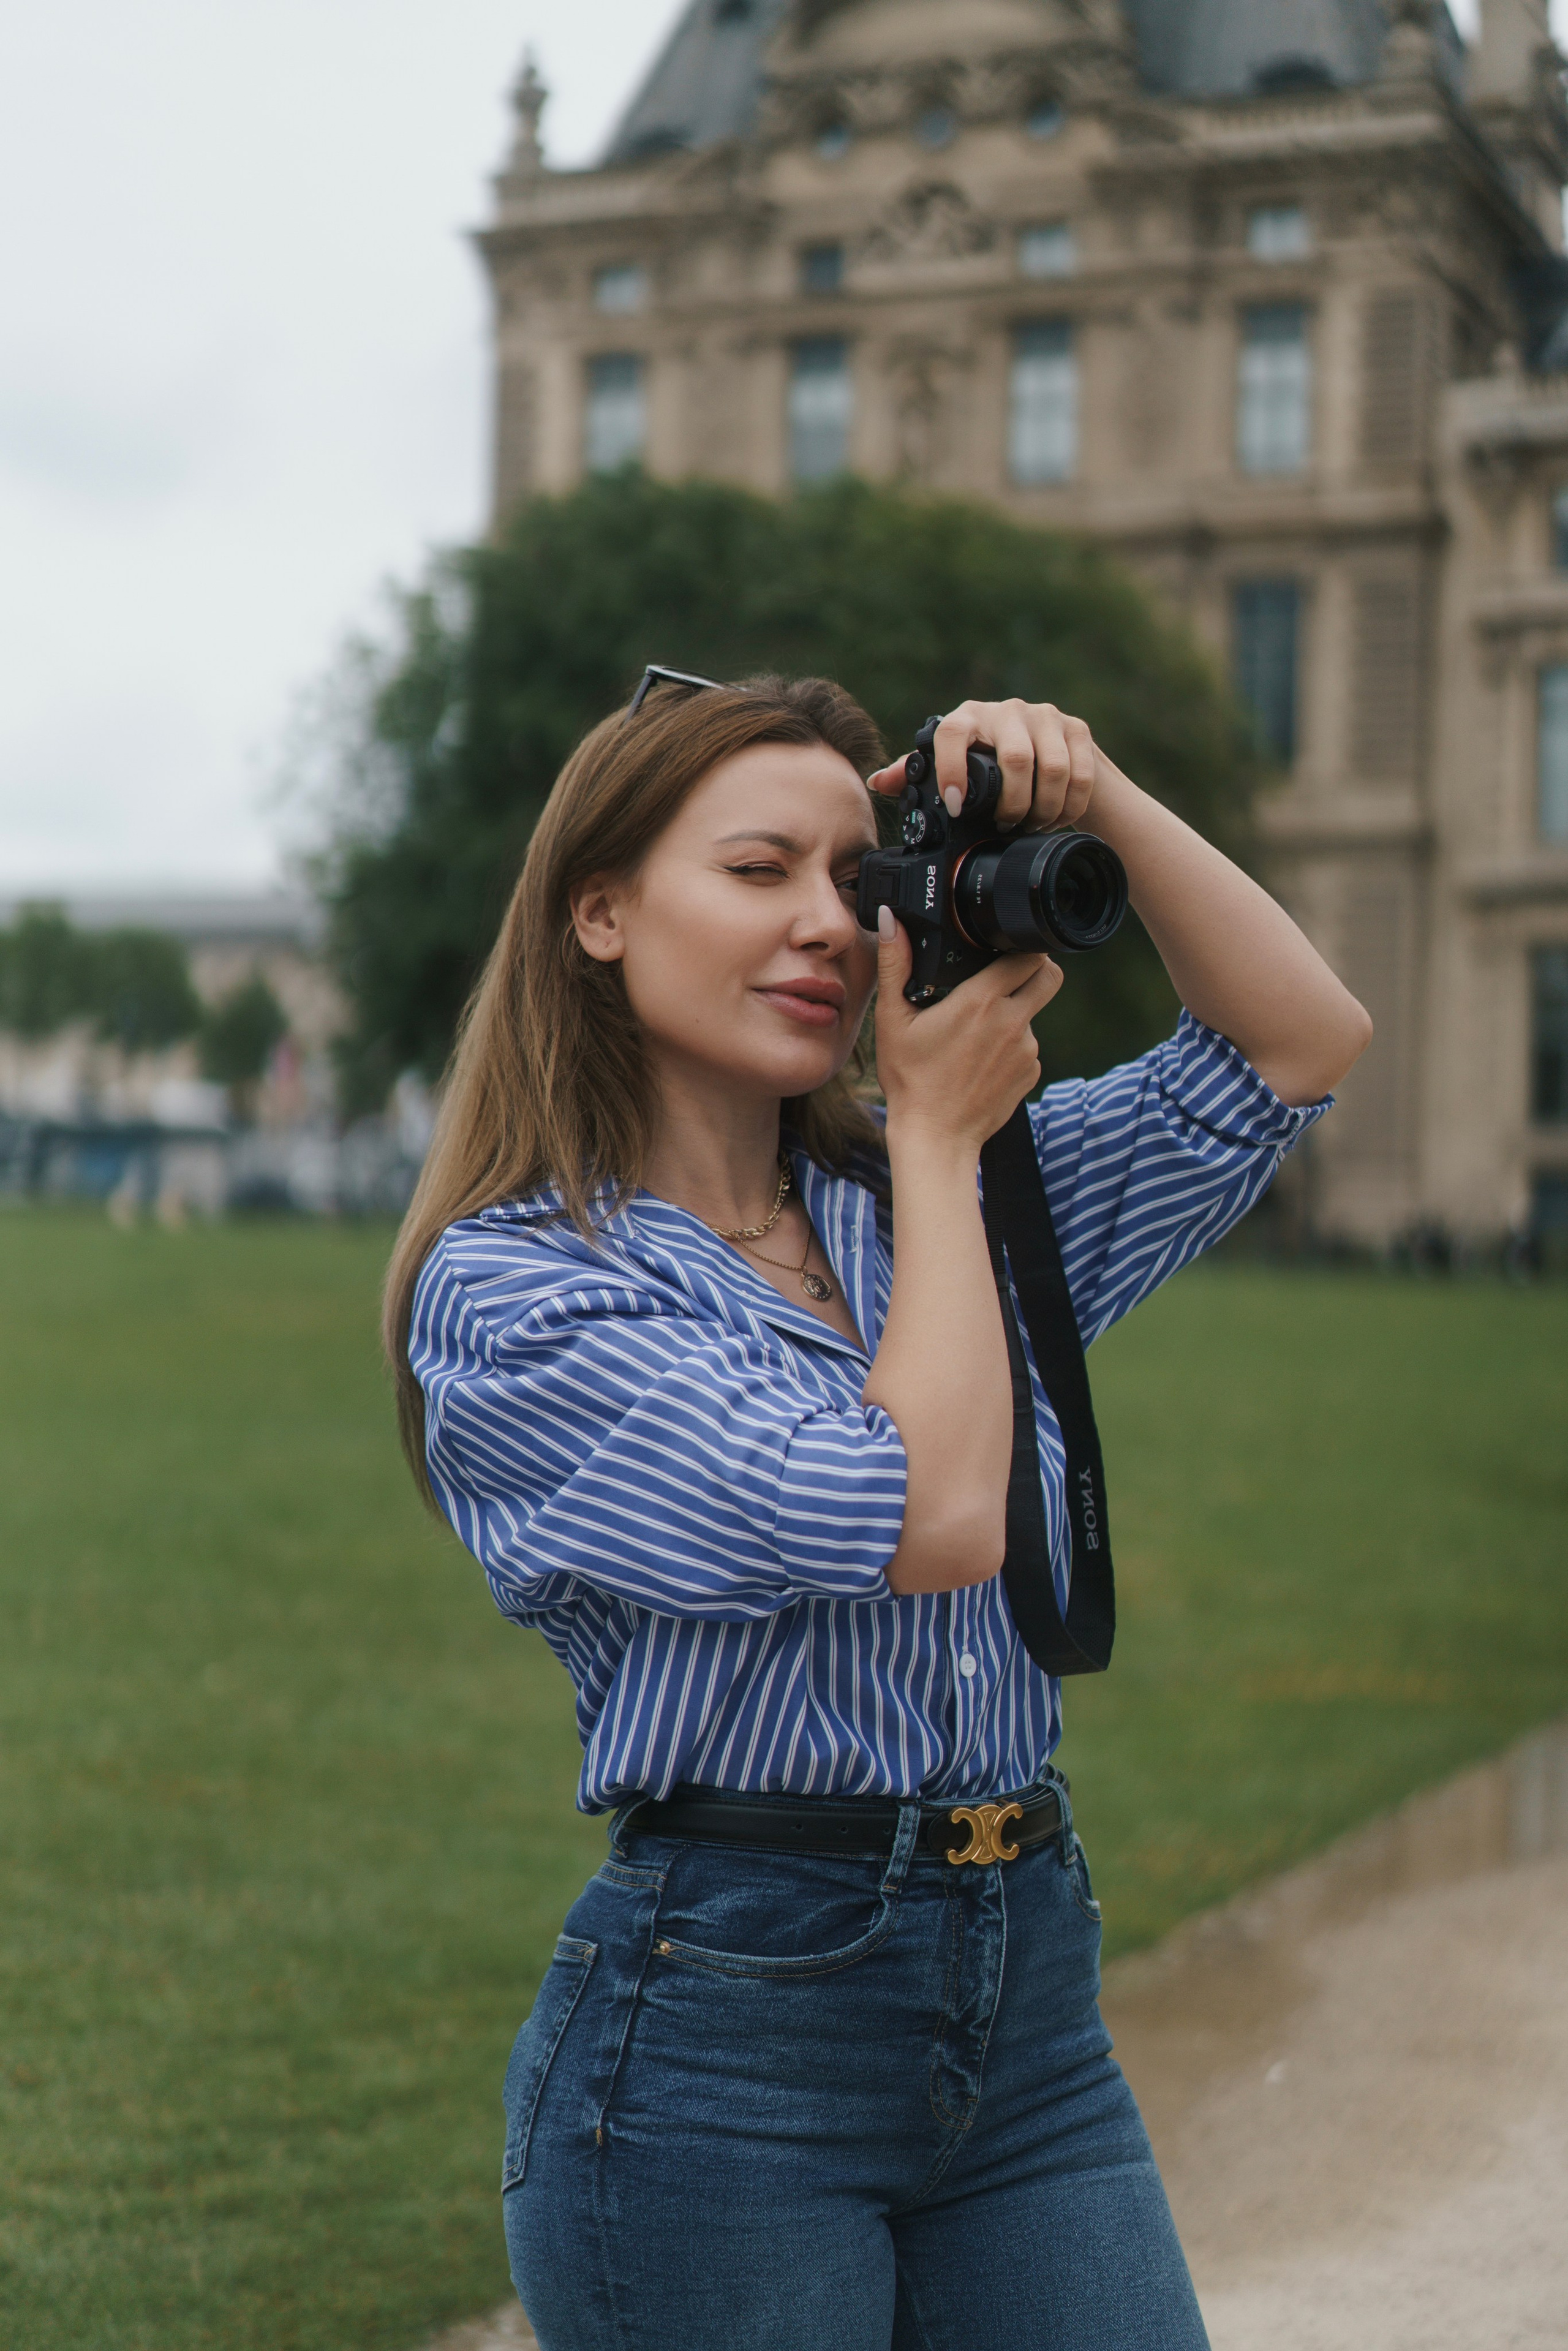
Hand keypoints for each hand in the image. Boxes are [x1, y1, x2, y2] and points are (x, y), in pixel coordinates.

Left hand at [869, 699, 1097, 831]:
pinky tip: (1056, 819)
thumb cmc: (988, 761)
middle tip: (1007, 827)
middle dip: (1013, 805)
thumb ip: (916, 774)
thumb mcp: (952, 766)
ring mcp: (1045, 716)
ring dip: (1043, 809)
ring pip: (1053, 769)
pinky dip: (1069, 806)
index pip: (952, 733)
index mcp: (968, 717)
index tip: (954, 807)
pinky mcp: (1077, 729)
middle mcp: (1006, 710)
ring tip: (1032, 826)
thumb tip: (879, 782)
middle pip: (1015, 760)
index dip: (951, 770)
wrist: (1046, 747)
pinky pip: (1080, 775)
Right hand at [873, 905, 1061, 1155]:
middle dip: (1032, 969)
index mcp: (981, 1001)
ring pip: (1033, 1012)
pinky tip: (981, 1057)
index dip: (1020, 946)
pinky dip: (1011, 1044)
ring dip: (1014, 1012)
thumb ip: (896, 963)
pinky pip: (1029, 1045)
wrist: (936, 1137)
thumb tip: (889, 917)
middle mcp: (1013, 1022)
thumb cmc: (911, 1080)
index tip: (1001, 949)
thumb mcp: (893, 1019)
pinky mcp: (1031, 1073)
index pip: (1028, 954)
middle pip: (1049, 976)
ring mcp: (1027, 1050)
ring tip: (975, 1030)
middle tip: (1003, 976)